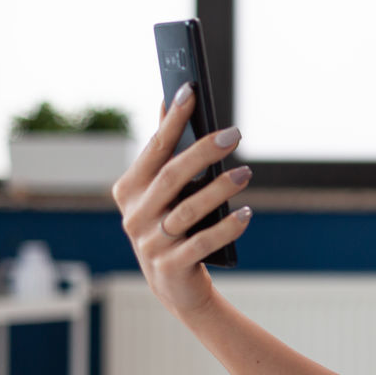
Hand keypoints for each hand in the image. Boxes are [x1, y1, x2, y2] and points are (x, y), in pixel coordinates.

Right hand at [111, 84, 252, 317]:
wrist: (174, 284)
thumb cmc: (171, 225)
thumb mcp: (162, 191)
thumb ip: (164, 152)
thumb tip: (170, 99)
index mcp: (129, 190)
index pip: (155, 148)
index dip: (172, 119)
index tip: (190, 90)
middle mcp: (134, 216)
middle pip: (172, 177)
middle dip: (203, 151)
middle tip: (234, 134)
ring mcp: (150, 243)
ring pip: (188, 210)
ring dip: (220, 190)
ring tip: (246, 173)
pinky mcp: (170, 267)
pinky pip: (202, 243)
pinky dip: (226, 228)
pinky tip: (246, 214)